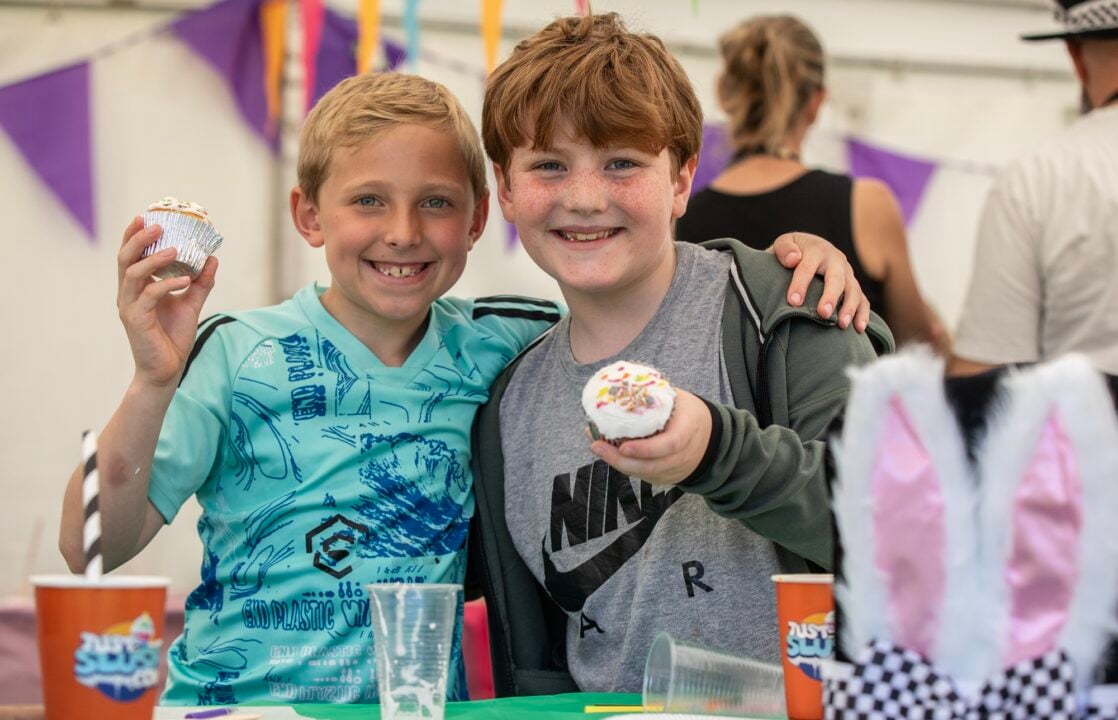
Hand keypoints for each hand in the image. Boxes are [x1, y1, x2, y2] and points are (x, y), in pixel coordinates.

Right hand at [117, 216, 217, 387]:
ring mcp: (130, 307)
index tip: (145, 216)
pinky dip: (166, 285)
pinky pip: (149, 296)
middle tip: (156, 224)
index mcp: (137, 288)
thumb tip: (212, 259)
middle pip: (125, 259)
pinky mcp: (136, 320)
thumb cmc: (173, 337)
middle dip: (138, 239)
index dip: (134, 235)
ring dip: (153, 259)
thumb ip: (200, 283)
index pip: (131, 256)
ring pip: (133, 274)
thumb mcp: (191, 305)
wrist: (167, 370)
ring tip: (175, 250)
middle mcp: (129, 294)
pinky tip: (184, 280)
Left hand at [589, 389, 711, 485]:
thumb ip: (656, 396)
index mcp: (688, 431)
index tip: (624, 446)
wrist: (711, 439)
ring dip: (617, 463)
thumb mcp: (680, 399)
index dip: (645, 449)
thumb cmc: (690, 414)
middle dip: (621, 460)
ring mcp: (674, 470)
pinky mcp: (665, 477)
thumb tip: (623, 384)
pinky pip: (643, 475)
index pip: (669, 445)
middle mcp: (682, 455)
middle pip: (651, 465)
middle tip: (598, 446)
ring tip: (597, 447)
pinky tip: (607, 454)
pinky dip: (624, 466)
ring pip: (644, 473)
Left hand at [770, 232, 870, 331]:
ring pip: (853, 290)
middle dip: (831, 296)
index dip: (800, 284)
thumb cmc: (790, 253)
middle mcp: (835, 261)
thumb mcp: (783, 243)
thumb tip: (793, 259)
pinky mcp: (853, 286)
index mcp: (816, 250)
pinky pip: (863, 300)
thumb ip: (784, 249)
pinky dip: (863, 314)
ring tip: (841, 325)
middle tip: (823, 314)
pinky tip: (859, 329)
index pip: (808, 267)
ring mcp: (847, 274)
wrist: (808, 249)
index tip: (794, 302)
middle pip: (836, 279)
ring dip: (849, 308)